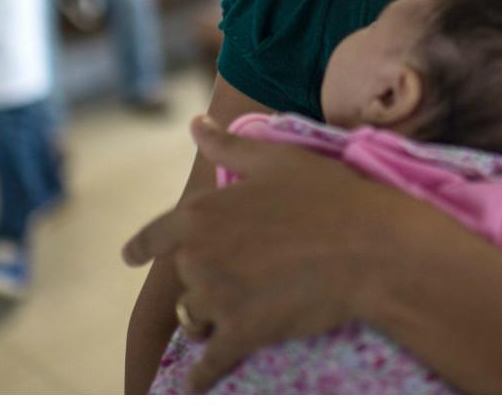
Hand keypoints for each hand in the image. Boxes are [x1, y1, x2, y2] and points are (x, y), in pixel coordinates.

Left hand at [121, 115, 402, 392]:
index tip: (130, 257)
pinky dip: (201, 377)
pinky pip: (208, 365)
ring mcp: (219, 298)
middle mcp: (199, 256)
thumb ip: (229, 145)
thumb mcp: (277, 160)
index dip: (142, 247)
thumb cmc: (329, 196)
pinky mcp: (241, 333)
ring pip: (195, 318)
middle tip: (245, 274)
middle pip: (185, 279)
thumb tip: (195, 123)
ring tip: (237, 316)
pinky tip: (199, 385)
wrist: (371, 248)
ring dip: (209, 320)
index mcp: (202, 213)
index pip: (156, 235)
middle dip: (207, 279)